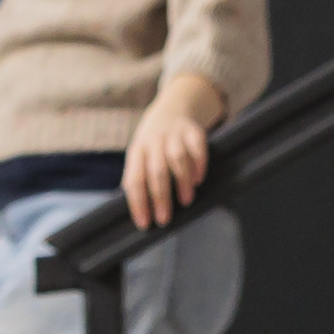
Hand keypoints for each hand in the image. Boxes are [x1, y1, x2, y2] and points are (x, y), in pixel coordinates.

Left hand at [124, 70, 228, 224]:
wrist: (171, 108)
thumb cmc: (153, 144)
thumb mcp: (140, 156)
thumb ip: (138, 178)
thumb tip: (140, 212)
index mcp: (136, 151)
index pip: (134, 179)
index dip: (138, 203)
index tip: (144, 224)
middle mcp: (153, 141)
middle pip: (156, 171)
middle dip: (160, 198)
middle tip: (164, 219)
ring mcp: (174, 134)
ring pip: (177, 159)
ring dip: (181, 182)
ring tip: (186, 201)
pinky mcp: (193, 130)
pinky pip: (197, 147)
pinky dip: (199, 164)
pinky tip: (199, 179)